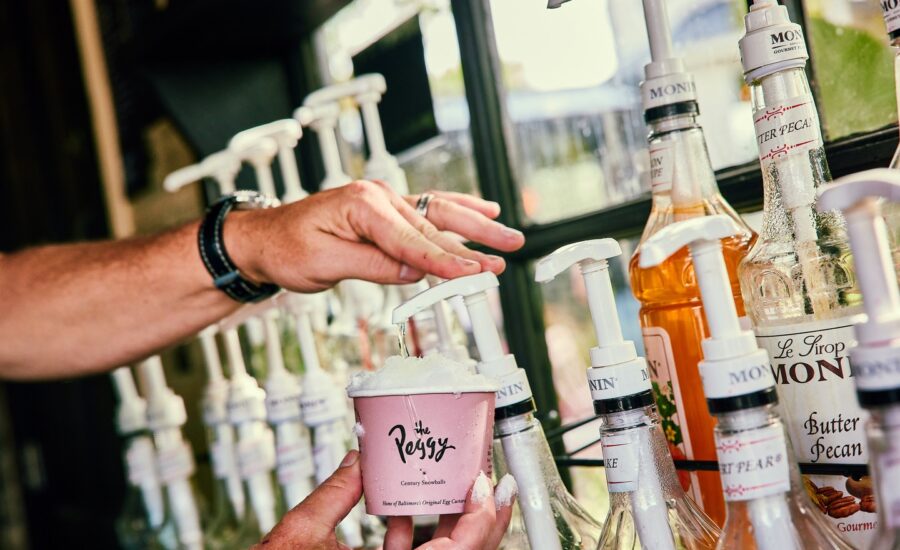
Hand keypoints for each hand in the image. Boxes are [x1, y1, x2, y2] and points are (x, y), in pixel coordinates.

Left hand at [226, 180, 524, 292]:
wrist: (264, 239)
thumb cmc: (286, 248)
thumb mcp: (323, 264)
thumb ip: (373, 266)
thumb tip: (413, 272)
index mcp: (361, 206)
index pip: (411, 240)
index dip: (444, 261)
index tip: (473, 273)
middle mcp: (377, 198)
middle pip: (433, 226)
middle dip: (472, 243)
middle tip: (506, 254)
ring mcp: (383, 202)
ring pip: (438, 214)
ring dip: (475, 226)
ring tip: (507, 234)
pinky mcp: (385, 212)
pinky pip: (428, 210)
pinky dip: (457, 211)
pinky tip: (482, 210)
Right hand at [255, 451, 516, 549]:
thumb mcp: (303, 534)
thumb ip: (334, 494)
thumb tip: (356, 460)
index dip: (483, 516)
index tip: (486, 483)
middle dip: (481, 516)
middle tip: (487, 480)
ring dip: (454, 525)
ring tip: (454, 487)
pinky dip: (419, 539)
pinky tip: (407, 512)